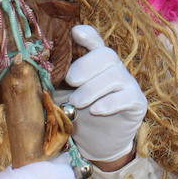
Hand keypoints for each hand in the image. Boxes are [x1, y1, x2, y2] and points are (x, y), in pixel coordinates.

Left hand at [56, 25, 146, 164]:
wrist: (95, 145)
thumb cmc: (78, 115)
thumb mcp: (63, 95)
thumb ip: (57, 81)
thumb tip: (40, 70)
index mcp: (95, 63)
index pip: (95, 41)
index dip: (87, 35)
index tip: (75, 32)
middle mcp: (114, 69)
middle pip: (106, 55)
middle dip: (86, 66)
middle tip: (70, 81)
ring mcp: (127, 84)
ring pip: (115, 75)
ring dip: (92, 88)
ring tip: (77, 103)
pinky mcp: (137, 102)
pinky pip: (127, 96)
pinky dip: (109, 103)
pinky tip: (96, 110)